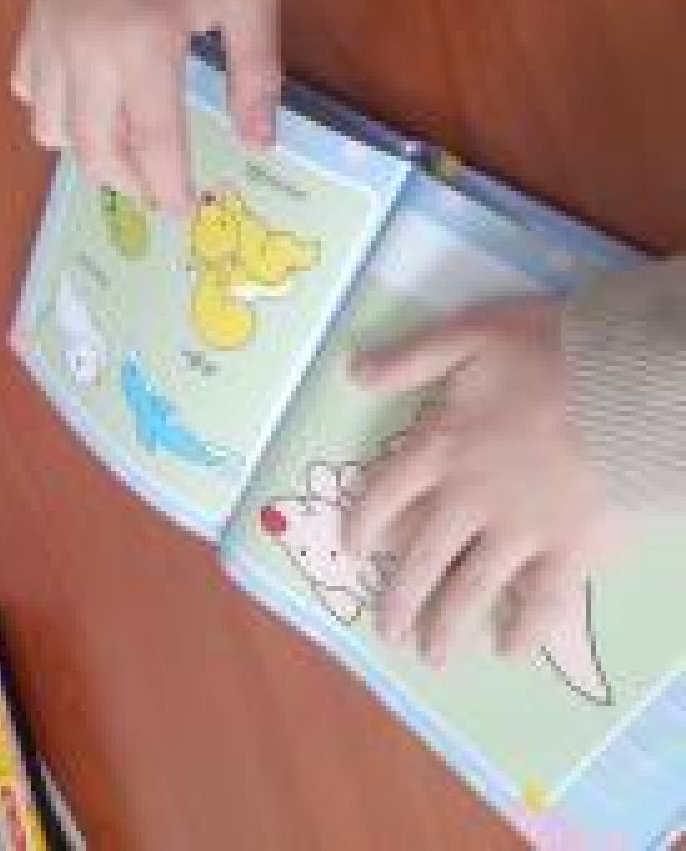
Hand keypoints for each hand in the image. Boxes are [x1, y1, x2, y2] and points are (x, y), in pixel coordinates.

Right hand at [12, 0, 280, 209]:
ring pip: (51, 131)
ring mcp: (50, 37)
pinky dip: (56, 109)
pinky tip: (90, 96)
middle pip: (95, 152)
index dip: (170, 189)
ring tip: (125, 143)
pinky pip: (29, 91)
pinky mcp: (32, 23)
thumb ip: (256, 72)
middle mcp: (85, 50)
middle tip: (158, 188)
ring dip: (88, 151)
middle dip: (130, 183)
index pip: (155, 145)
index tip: (185, 210)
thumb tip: (259, 145)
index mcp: (144, 43)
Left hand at [347, 301, 626, 665]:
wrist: (638, 381)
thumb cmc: (555, 351)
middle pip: (420, 558)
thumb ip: (409, 358)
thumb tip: (352, 373)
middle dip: (400, 598)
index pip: (384, 495)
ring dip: (446, 625)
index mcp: (438, 447)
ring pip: (470, 589)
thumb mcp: (469, 335)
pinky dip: (524, 631)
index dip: (364, 526)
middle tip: (387, 628)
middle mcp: (467, 499)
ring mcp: (518, 530)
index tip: (356, 552)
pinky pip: (540, 602)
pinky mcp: (570, 550)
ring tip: (430, 655)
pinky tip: (509, 652)